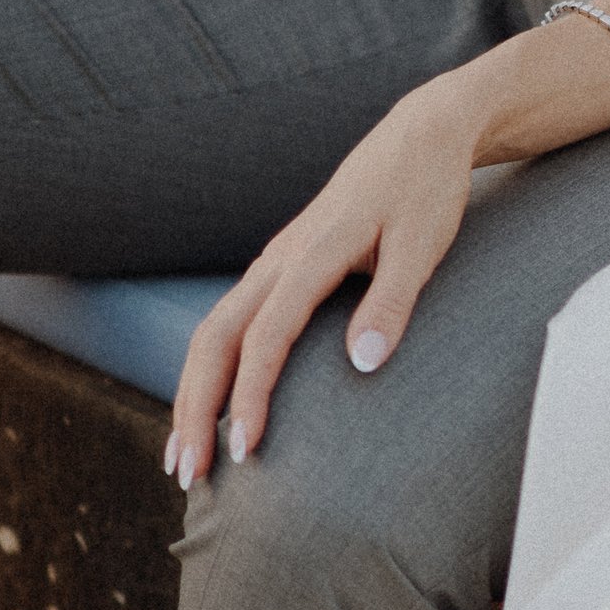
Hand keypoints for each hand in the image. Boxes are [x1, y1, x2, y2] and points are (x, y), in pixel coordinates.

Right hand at [167, 76, 479, 481]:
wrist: (422, 135)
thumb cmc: (427, 190)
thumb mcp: (423, 244)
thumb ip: (391, 301)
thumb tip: (363, 364)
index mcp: (313, 253)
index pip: (267, 336)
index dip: (251, 396)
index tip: (245, 452)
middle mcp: (280, 257)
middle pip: (215, 337)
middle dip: (194, 407)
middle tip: (187, 475)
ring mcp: (275, 260)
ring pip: (213, 329)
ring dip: (193, 392)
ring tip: (182, 456)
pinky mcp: (281, 265)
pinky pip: (230, 320)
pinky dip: (212, 367)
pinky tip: (212, 406)